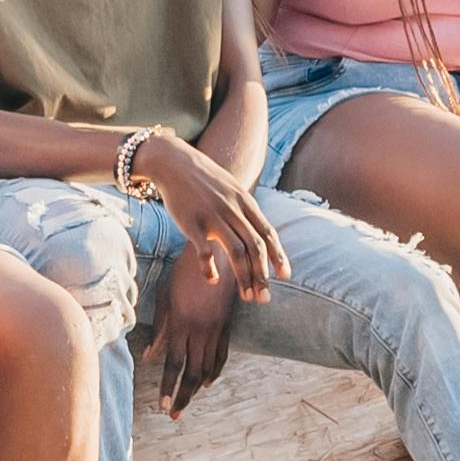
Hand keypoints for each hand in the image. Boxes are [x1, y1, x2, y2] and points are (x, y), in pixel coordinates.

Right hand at [129, 126, 290, 295]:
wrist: (174, 162)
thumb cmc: (205, 180)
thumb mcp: (232, 189)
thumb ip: (246, 211)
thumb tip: (260, 233)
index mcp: (245, 202)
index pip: (268, 233)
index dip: (278, 256)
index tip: (286, 276)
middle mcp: (233, 210)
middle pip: (255, 247)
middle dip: (262, 276)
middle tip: (264, 298)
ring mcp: (213, 217)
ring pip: (237, 252)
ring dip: (244, 278)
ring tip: (246, 296)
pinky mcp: (192, 224)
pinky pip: (205, 252)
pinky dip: (210, 268)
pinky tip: (213, 279)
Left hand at [152, 233, 246, 406]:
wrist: (217, 253)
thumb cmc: (184, 272)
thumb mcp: (165, 297)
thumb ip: (160, 331)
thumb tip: (149, 357)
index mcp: (182, 325)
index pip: (174, 365)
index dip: (167, 388)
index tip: (161, 406)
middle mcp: (200, 331)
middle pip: (192, 373)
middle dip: (182, 397)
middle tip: (173, 415)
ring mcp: (216, 330)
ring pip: (208, 368)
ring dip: (196, 390)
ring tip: (186, 403)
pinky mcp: (226, 325)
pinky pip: (222, 355)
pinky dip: (215, 372)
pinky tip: (208, 382)